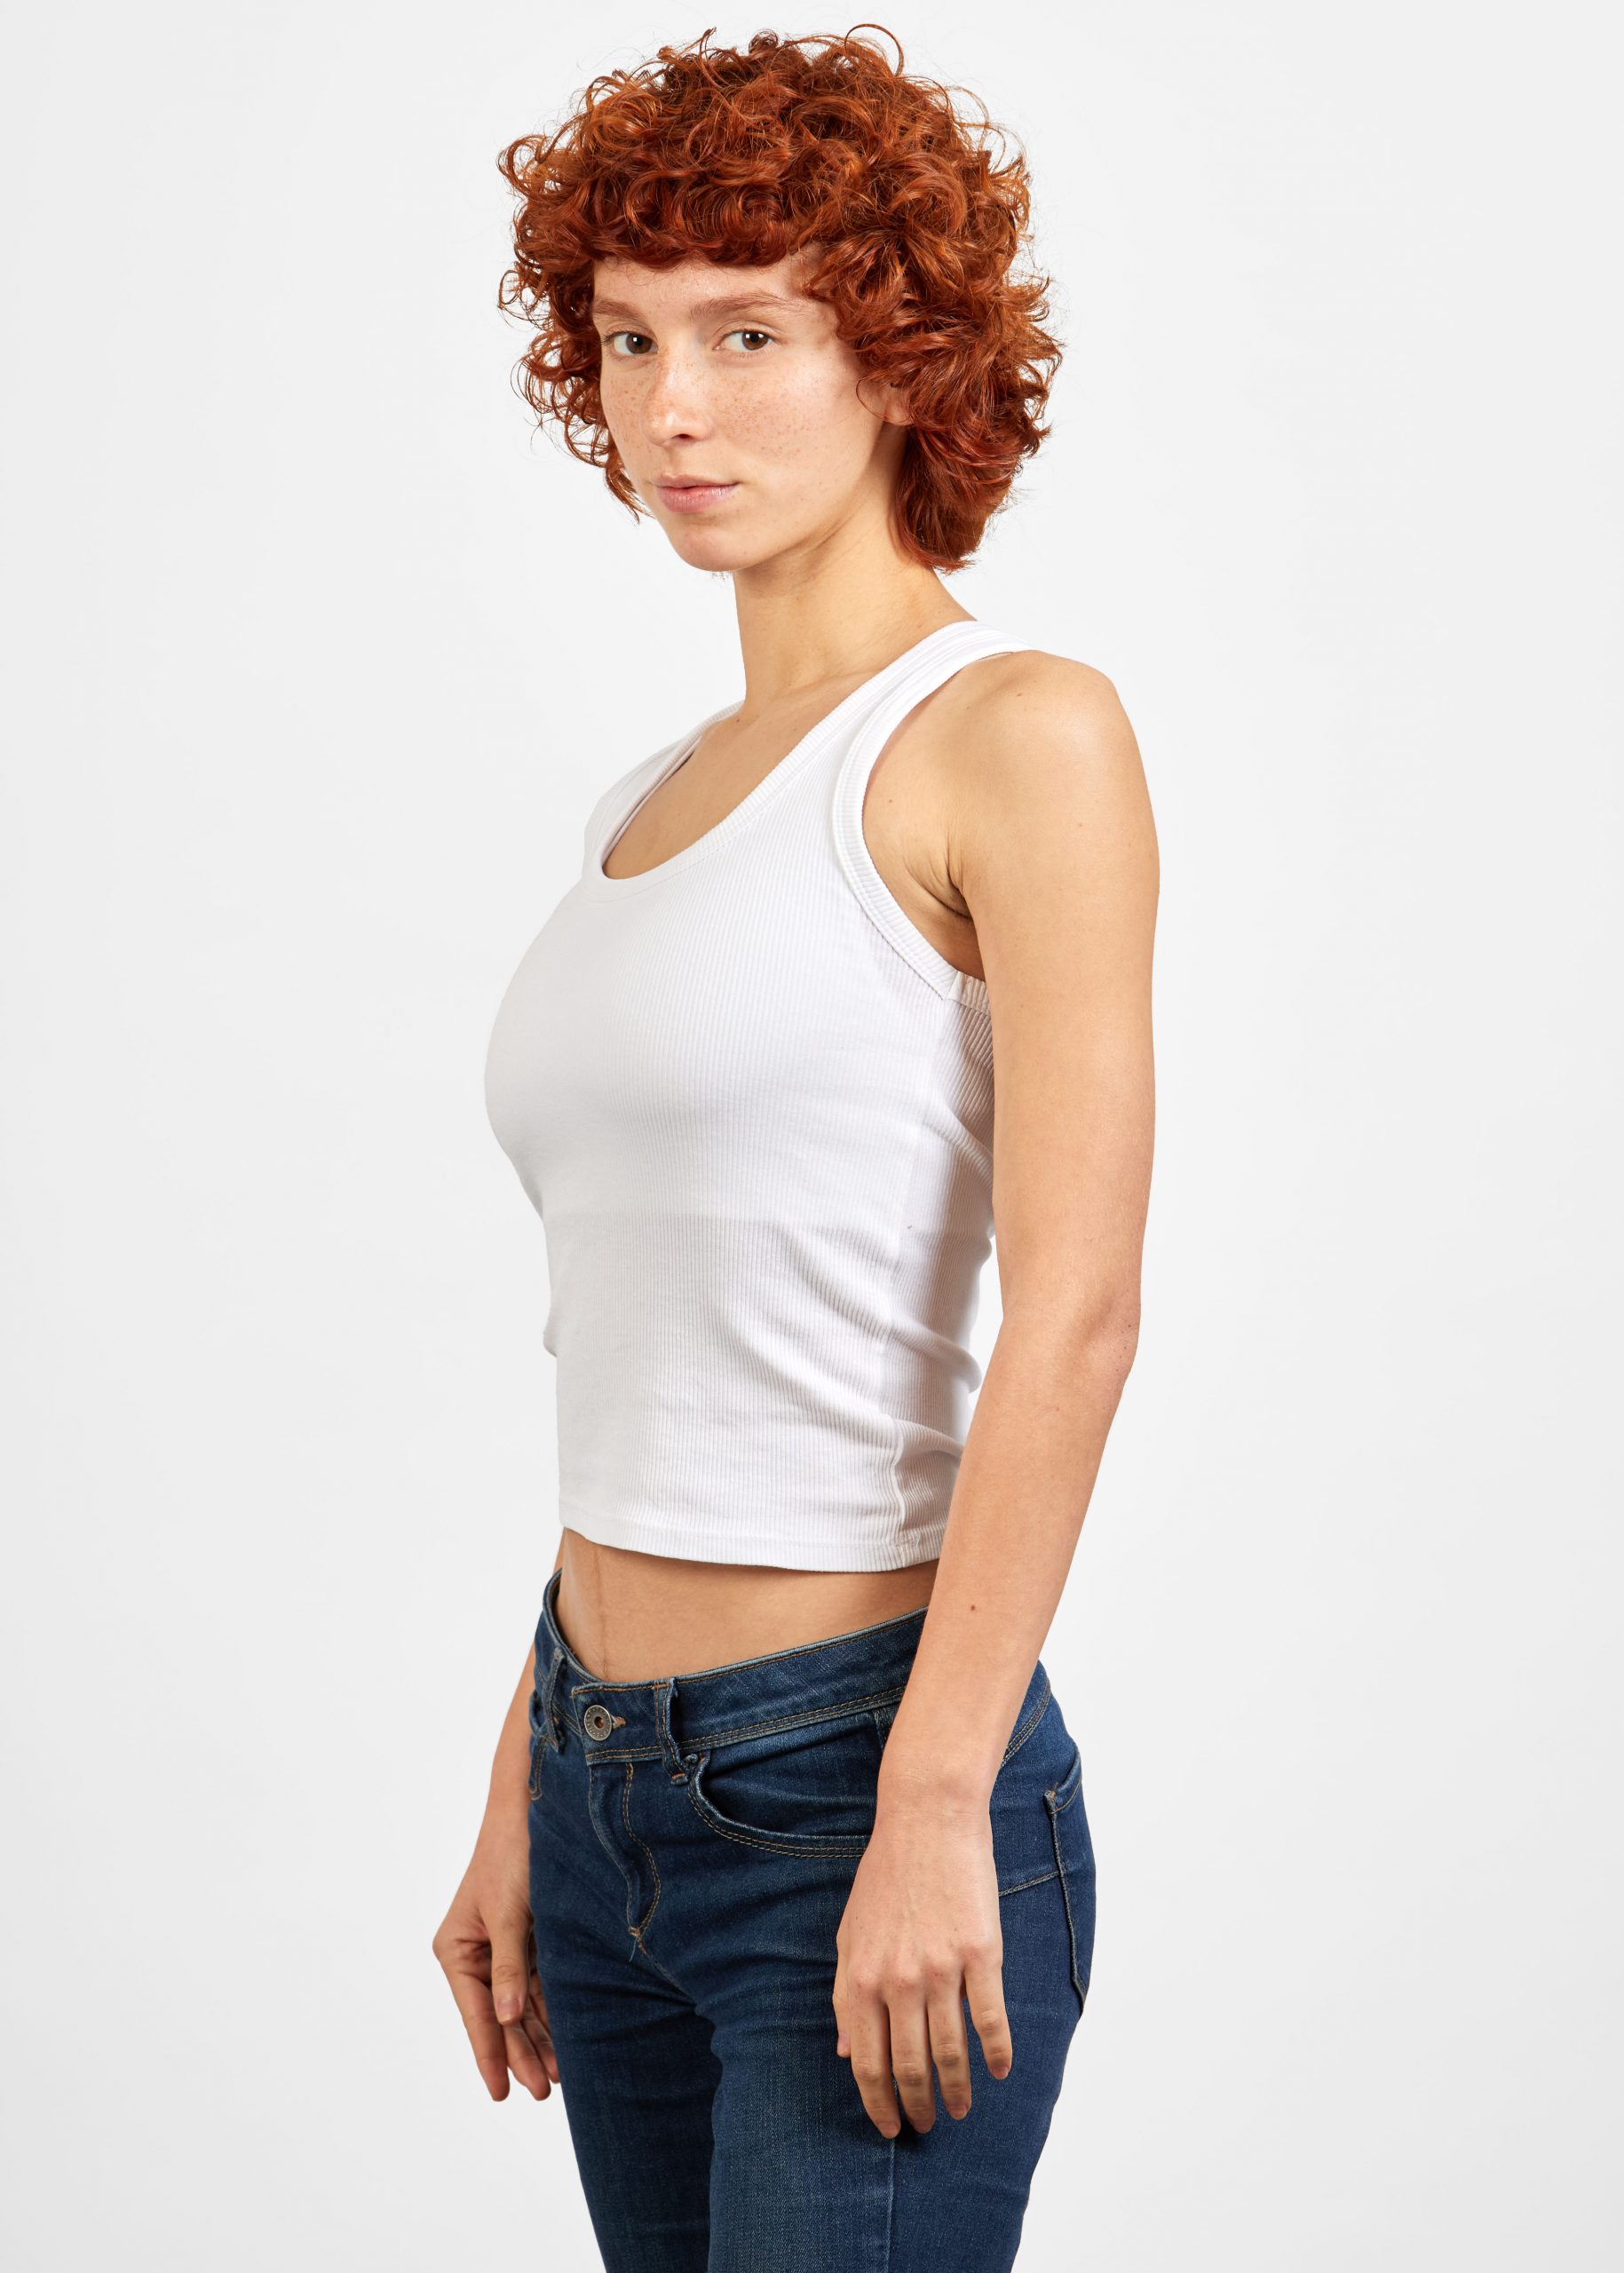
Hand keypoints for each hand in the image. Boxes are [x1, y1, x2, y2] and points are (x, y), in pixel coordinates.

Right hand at [431, 1817, 559, 2101]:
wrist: (536, 1809)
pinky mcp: (530, 1939)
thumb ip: (508, 1968)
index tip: (501, 2094)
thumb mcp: (508, 1914)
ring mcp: (504, 1949)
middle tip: (545, 2091)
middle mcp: (476, 1953)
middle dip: (521, 2053)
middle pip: (499, 2016)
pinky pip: (540, 1985)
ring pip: (522, 2005)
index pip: (475, 2014)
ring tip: (560, 2075)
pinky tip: (566, 2037)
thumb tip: (505, 2018)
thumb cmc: (513, 1855)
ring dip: (539, 2037)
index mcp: (457, 1949)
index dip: (489, 2055)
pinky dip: (552, 2010)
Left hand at [832, 1790, 1010, 2135]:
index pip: (867, 2062)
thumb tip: (845, 2051)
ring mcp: (940, 1968)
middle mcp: (897, 1980)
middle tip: (929, 2124)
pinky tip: (998, 2071)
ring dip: (957, 2089)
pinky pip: (989, 2018)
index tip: (890, 2127)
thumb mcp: (849, 1933)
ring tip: (962, 2108)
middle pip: (909, 2066)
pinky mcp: (980, 1953)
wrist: (927, 1819)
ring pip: (950, 2051)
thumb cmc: (885, 1875)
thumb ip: (843, 1994)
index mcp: (860, 1977)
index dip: (878, 2102)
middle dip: (919, 2105)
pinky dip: (996, 2052)